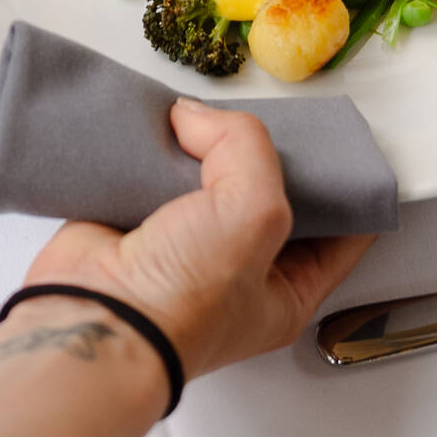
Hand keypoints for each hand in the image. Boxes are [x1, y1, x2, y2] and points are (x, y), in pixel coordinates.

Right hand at [20, 102, 375, 378]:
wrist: (94, 320)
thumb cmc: (180, 303)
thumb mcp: (253, 213)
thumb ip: (246, 147)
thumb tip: (198, 118)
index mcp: (286, 289)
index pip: (338, 230)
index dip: (343, 184)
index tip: (338, 139)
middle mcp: (237, 271)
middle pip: (267, 193)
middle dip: (264, 154)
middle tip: (262, 117)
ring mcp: (184, 247)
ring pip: (206, 178)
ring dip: (202, 147)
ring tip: (203, 117)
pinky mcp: (134, 225)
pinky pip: (152, 175)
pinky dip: (151, 151)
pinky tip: (157, 129)